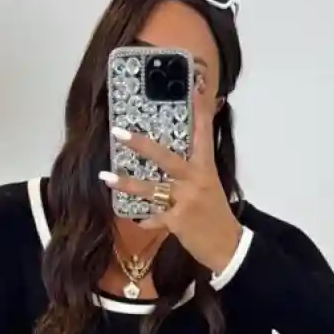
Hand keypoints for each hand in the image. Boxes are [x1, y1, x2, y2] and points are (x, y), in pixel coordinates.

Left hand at [100, 94, 242, 274]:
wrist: (227, 246)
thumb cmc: (215, 214)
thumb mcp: (209, 185)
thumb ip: (193, 169)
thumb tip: (178, 155)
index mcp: (205, 168)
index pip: (203, 134)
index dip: (200, 111)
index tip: (195, 87)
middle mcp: (196, 181)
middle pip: (166, 158)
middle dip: (142, 145)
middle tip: (119, 133)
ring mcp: (186, 201)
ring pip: (152, 189)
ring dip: (127, 184)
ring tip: (106, 177)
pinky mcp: (178, 222)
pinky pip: (153, 217)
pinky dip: (144, 219)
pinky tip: (136, 219)